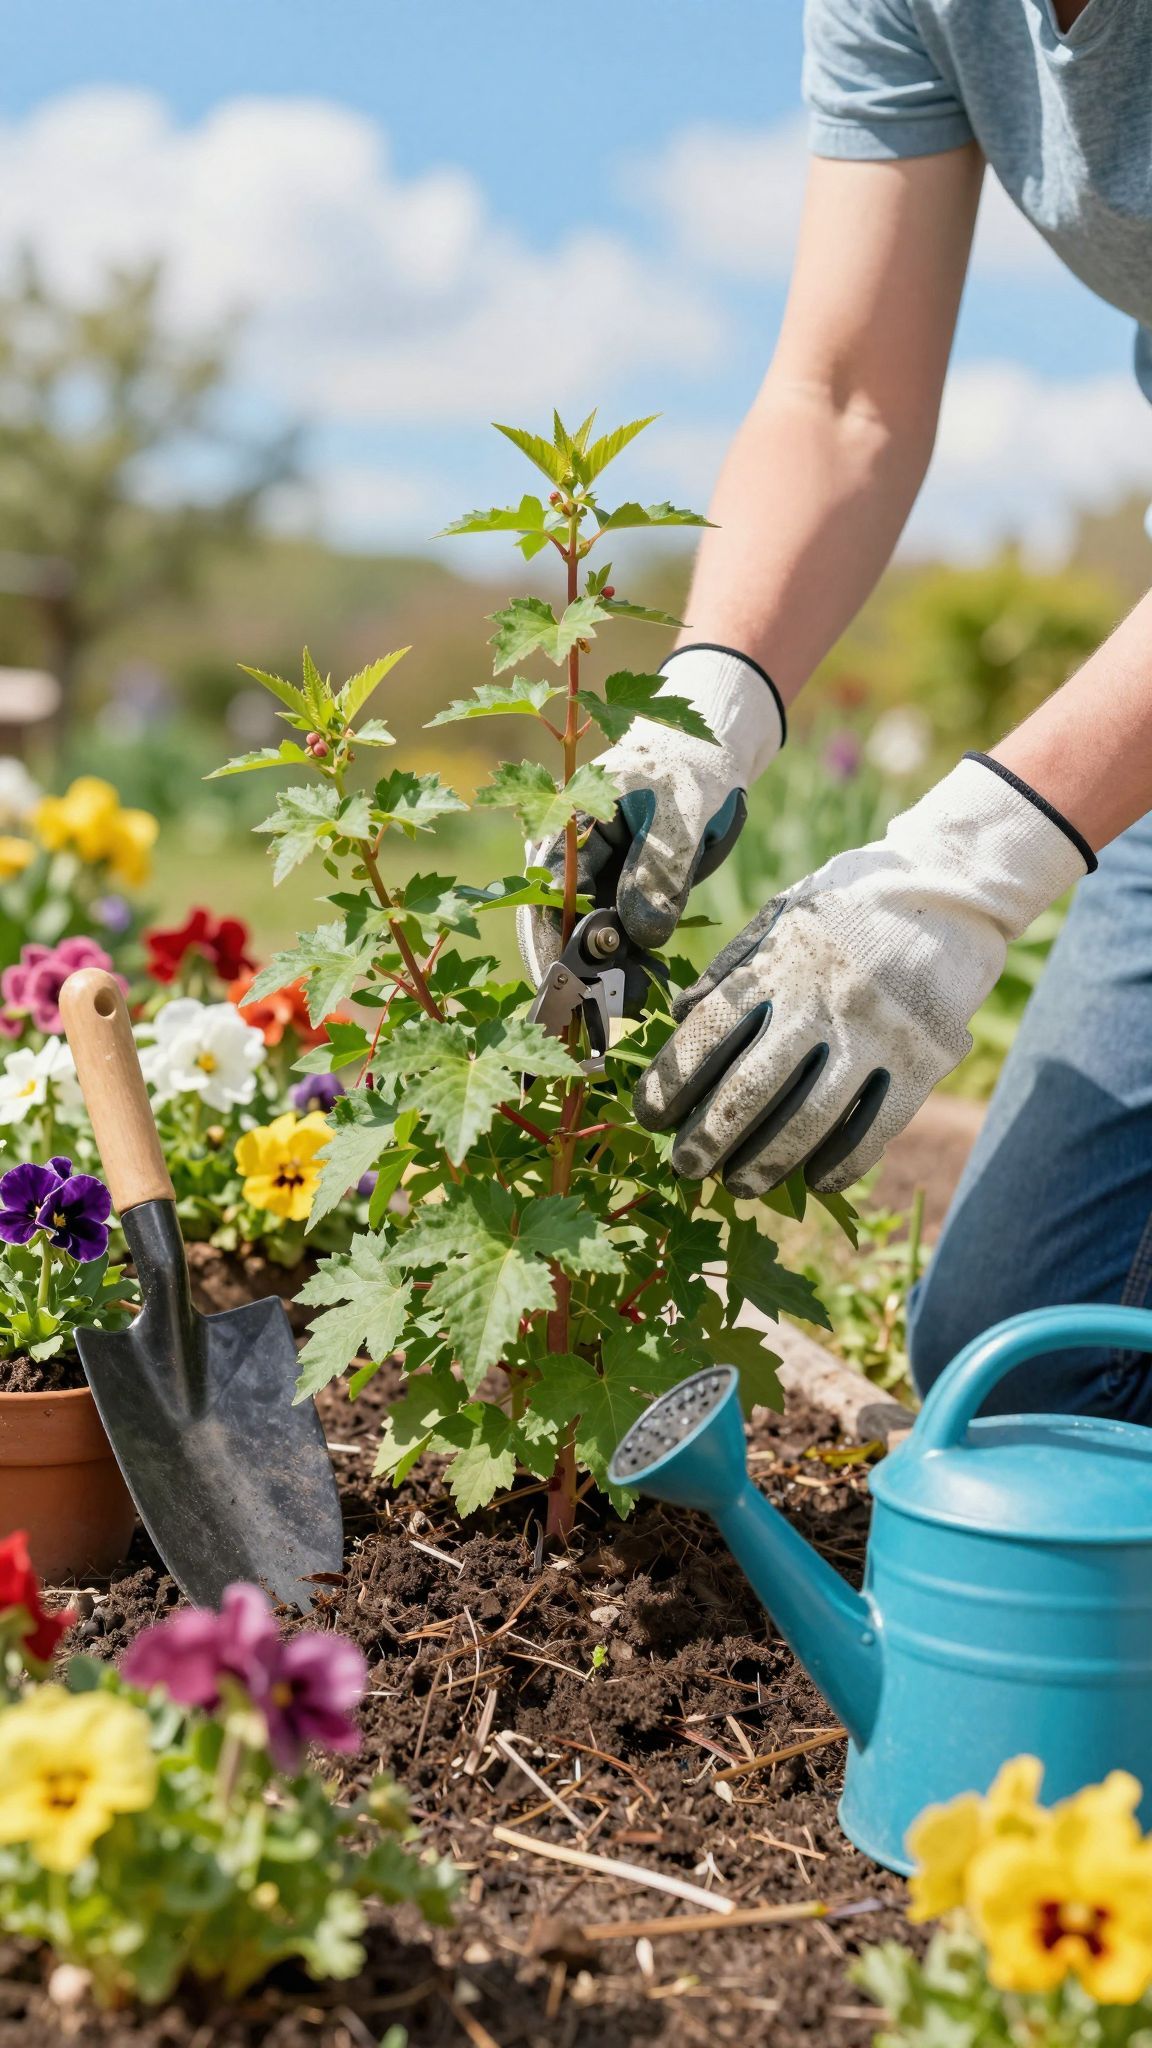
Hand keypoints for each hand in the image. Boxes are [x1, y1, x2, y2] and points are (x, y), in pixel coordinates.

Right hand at [517, 645, 785, 1003]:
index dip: (553, 951)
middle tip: (597, 1022)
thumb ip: (656, 872)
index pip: (546, 899)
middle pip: (557, 928)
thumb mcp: (677, 815)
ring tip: (633, 1006)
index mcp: (564, 828)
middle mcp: (568, 859)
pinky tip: (647, 989)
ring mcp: (592, 880)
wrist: (711, 751)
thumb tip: (640, 936)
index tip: (569, 994)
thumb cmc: (689, 769)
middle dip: (575, 977)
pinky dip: (628, 966)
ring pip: (587, 941)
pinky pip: (616, 939)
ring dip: (604, 977)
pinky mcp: (619, 895)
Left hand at [633, 755, 1092, 1194]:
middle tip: (684, 1167)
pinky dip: (841, 1162)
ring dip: (766, 1163)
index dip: (672, 1083)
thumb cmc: (852, 905)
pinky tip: (814, 1180)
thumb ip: (733, 967)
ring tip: (739, 1184)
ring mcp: (876, 1035)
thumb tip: (678, 1018)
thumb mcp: (783, 915)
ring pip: (809, 1120)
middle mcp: (824, 1002)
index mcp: (781, 964)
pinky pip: (874, 1128)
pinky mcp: (923, 1060)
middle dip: (708, 1138)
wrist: (951, 890)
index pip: (710, 1035)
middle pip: (751, 1089)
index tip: (648, 1117)